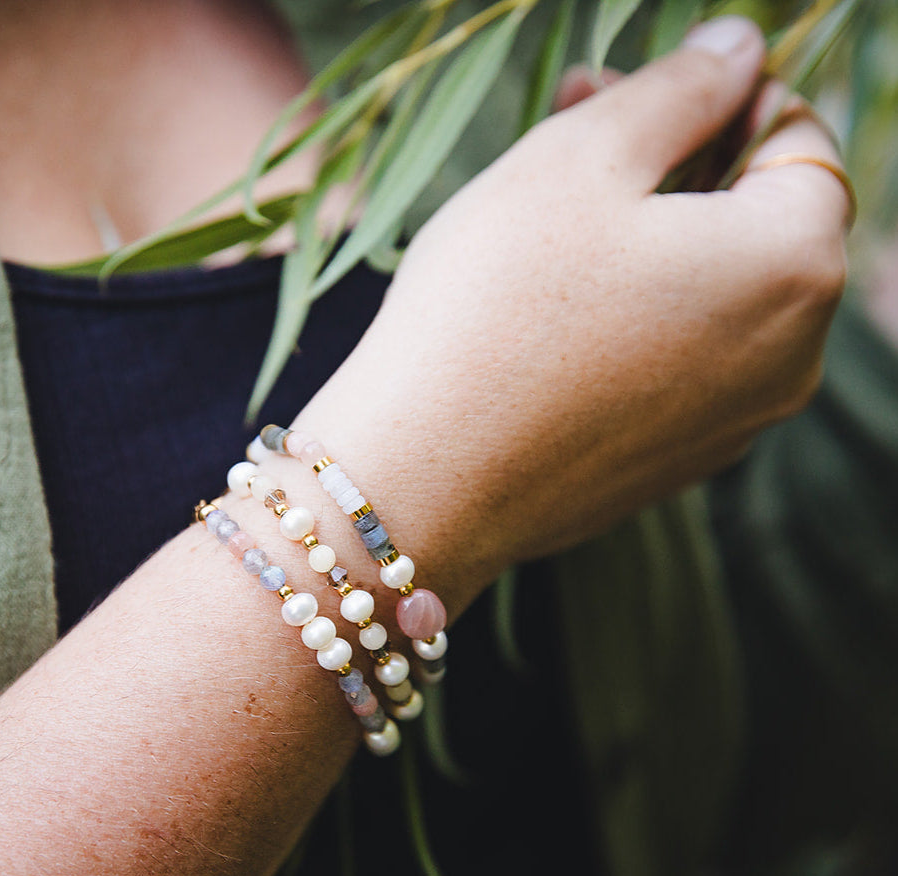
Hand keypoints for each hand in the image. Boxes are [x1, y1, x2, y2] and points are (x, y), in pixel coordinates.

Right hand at [295, 16, 847, 612]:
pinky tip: (550, 311)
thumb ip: (683, 87)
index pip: (799, 139)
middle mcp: (791, 359)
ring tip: (547, 220)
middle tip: (573, 132)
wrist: (421, 479)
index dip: (719, 94)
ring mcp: (733, 426)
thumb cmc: (493, 308)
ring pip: (711, 295)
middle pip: (754, 221)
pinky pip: (675, 364)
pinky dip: (633, 319)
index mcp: (796, 265)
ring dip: (648, 239)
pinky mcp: (673, 467)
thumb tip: (740, 51)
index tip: (634, 91)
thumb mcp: (582, 160)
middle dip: (674, 162)